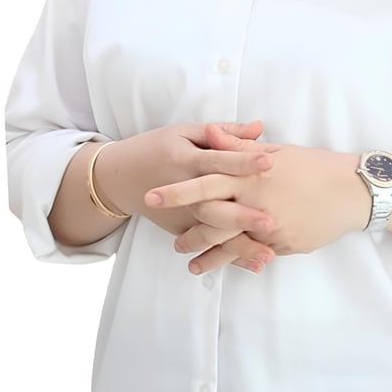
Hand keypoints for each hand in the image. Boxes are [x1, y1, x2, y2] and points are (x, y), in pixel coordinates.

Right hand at [93, 120, 278, 240]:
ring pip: (212, 232)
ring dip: (239, 245)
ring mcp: (181, 214)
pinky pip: (207, 245)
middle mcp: (183, 190)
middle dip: (241, 215)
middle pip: (214, 204)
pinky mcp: (180, 229)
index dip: (243, 160)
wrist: (122, 176)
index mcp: (186, 160)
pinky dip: (229, 257)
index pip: (218, 160)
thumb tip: (260, 127)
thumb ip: (224, 132)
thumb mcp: (186, 132)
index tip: (269, 162)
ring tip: (268, 255)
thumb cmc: (159, 148)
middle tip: (270, 222)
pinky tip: (254, 264)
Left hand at [145, 137, 368, 273]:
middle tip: (167, 236)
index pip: (206, 181)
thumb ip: (238, 148)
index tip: (152, 195)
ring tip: (187, 258)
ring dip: (204, 252)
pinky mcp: (282, 244)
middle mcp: (255, 201)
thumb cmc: (314, 166)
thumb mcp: (276, 152)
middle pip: (210, 215)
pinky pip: (252, 253)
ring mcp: (269, 226)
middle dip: (185, 227)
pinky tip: (218, 266)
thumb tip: (207, 132)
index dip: (178, 190)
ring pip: (228, 242)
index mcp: (251, 174)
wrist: (352, 191)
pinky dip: (233, 260)